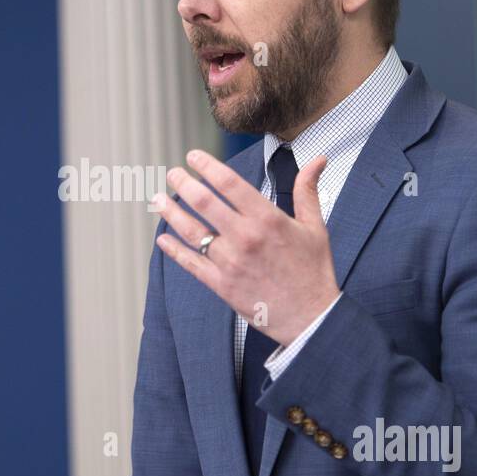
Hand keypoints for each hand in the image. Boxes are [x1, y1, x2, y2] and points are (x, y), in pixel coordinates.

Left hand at [153, 148, 339, 346]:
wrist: (311, 318)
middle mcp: (245, 238)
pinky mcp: (221, 285)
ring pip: (192, 231)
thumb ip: (308, 191)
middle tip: (172, 173)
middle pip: (204, 202)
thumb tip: (319, 159)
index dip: (207, 166)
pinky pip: (191, 264)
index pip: (230, 184)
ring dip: (171, 212)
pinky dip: (174, 251)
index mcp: (267, 220)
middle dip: (183, 184)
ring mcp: (230, 263)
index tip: (193, 156)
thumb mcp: (315, 228)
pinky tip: (162, 239)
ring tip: (158, 200)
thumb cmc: (313, 271)